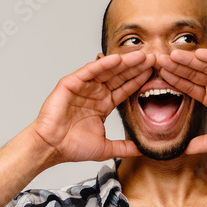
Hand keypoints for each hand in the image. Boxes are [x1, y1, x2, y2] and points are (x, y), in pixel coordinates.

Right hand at [31, 52, 154, 163]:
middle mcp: (94, 93)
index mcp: (103, 104)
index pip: (125, 89)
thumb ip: (124, 148)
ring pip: (107, 71)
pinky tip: (117, 59)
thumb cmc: (72, 147)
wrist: (51, 148)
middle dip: (136, 67)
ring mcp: (83, 87)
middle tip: (154, 58)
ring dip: (124, 62)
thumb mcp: (105, 148)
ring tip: (141, 56)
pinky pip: (89, 71)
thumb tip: (142, 150)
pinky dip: (103, 64)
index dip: (139, 80)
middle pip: (119, 76)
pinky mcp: (71, 83)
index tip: (155, 73)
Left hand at [157, 48, 206, 153]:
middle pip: (194, 74)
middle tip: (158, 60)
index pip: (190, 88)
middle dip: (177, 67)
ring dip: (190, 60)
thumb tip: (185, 151)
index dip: (175, 82)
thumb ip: (205, 143)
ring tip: (173, 55)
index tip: (158, 77)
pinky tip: (199, 54)